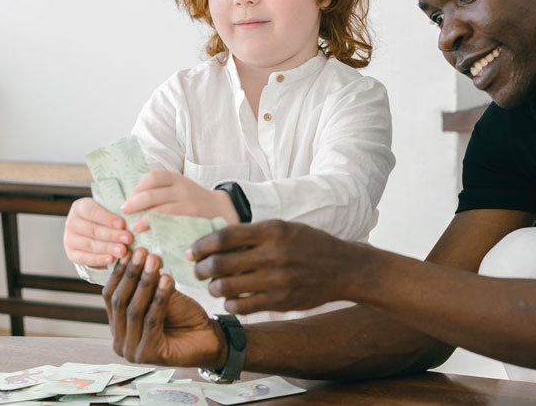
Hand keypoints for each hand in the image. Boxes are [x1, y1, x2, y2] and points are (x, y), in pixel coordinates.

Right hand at [63, 197, 132, 266]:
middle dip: (112, 235)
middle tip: (128, 239)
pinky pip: (84, 258)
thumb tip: (132, 216)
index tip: (123, 224)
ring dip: (108, 248)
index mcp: (80, 207)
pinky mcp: (71, 253)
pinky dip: (98, 259)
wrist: (93, 230)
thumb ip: (116, 211)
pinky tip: (111, 259)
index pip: (92, 212)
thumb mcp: (109, 209)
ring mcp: (69, 239)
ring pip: (90, 244)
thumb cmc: (106, 217)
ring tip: (123, 250)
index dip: (107, 218)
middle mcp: (71, 223)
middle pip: (93, 230)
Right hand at [103, 248, 225, 368]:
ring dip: (145, 283)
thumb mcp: (164, 295)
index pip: (111, 295)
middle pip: (120, 302)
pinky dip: (159, 299)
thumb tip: (142, 254)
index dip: (120, 272)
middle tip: (142, 252)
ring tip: (155, 262)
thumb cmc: (185, 317)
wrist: (208, 339)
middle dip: (132, 274)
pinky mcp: (147, 355)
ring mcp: (131, 351)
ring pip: (134, 310)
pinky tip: (166, 280)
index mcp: (118, 326)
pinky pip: (151, 321)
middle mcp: (119, 341)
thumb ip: (150, 283)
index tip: (129, 250)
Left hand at [121, 170, 238, 229]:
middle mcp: (183, 189)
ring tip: (135, 227)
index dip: (138, 187)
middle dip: (135, 203)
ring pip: (160, 210)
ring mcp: (188, 205)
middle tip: (125, 211)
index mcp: (177, 179)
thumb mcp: (179, 187)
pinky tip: (152, 232)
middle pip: (152, 194)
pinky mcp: (192, 220)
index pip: (153, 176)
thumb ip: (160, 189)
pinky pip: (171, 224)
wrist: (220, 208)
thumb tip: (130, 199)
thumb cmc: (192, 199)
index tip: (130, 197)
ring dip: (143, 219)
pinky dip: (158, 228)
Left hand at [188, 220, 364, 313]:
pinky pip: (242, 306)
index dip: (202, 245)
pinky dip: (230, 304)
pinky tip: (230, 299)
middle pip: (221, 264)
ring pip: (227, 287)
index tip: (192, 251)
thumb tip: (217, 241)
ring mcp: (277, 280)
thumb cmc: (310, 244)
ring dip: (214, 288)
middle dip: (202, 269)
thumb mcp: (285, 228)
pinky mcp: (280, 301)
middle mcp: (273, 254)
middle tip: (198, 271)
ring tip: (215, 286)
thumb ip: (255, 234)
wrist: (343, 268)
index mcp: (273, 230)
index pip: (225, 237)